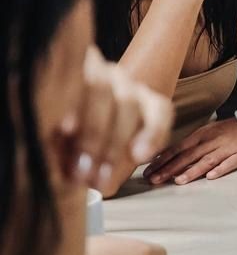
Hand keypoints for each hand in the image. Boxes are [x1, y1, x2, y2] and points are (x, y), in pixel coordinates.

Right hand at [54, 47, 172, 194]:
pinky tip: (64, 128)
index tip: (140, 157)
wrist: (59, 89)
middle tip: (95, 179)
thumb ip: (114, 160)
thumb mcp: (106, 146)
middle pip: (128, 105)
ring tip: (77, 166)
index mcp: (143, 99)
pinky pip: (73, 83)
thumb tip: (107, 188)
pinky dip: (70, 106)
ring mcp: (97, 70)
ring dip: (90, 131)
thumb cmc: (89, 129)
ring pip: (101, 91)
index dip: (153, 133)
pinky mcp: (71, 66)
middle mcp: (122, 82)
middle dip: (112, 145)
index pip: (159, 111)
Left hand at [143, 117, 236, 184]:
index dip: (162, 158)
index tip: (148, 169)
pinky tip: (210, 177)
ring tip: (178, 181)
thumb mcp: (209, 131)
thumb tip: (170, 156)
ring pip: (206, 160)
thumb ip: (192, 144)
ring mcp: (227, 147)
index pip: (178, 147)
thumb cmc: (230, 129)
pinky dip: (220, 169)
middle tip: (154, 179)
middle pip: (188, 155)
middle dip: (170, 168)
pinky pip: (230, 162)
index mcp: (202, 134)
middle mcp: (212, 140)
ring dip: (192, 170)